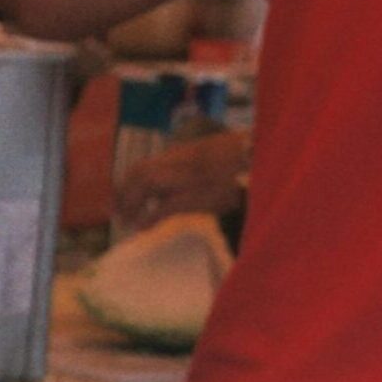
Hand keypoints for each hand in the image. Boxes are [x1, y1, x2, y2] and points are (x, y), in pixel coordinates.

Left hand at [114, 132, 251, 233]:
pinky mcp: (198, 193)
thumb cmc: (245, 163)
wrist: (263, 159)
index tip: (119, 199)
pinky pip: (166, 205)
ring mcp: (189, 174)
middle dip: (124, 193)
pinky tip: (143, 227)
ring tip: (128, 222)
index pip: (143, 166)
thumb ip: (192, 170)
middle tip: (118, 214)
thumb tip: (172, 193)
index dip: (127, 183)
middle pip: (139, 173)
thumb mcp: (214, 161)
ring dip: (132, 203)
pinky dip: (150, 216)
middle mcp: (182, 160)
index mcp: (184, 153)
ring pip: (147, 183)